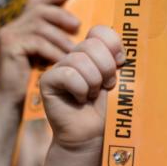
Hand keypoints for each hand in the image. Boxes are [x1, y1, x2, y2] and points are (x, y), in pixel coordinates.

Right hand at [0, 0, 80, 102]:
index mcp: (17, 27)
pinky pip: (37, 43)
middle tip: (77, 26)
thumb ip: (51, 39)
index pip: (34, 3)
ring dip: (60, 39)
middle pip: (38, 10)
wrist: (11, 100)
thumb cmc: (31, 80)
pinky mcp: (9, 47)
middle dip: (60, 15)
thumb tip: (76, 25)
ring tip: (74, 51)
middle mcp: (9, 28)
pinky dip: (53, 51)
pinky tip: (62, 60)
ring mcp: (7, 36)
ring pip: (40, 27)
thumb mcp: (43, 54)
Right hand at [40, 26, 122, 151]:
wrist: (91, 134)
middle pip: (91, 44)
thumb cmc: (106, 108)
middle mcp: (72, 56)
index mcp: (90, 51)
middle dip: (106, 67)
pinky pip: (68, 75)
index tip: (119, 64)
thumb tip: (116, 45)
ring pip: (79, 60)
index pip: (100, 31)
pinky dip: (80, 89)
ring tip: (91, 94)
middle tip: (106, 86)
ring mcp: (58, 67)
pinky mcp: (46, 81)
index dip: (114, 45)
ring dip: (93, 81)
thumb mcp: (118, 78)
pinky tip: (79, 99)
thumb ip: (115, 58)